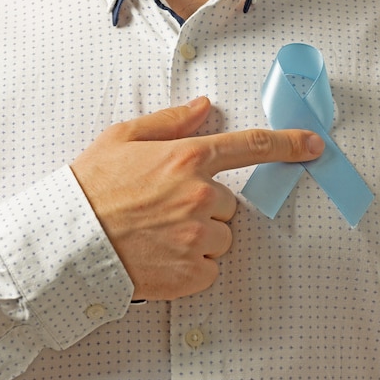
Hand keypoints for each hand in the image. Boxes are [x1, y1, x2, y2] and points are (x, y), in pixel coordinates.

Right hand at [70, 97, 323, 300]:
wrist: (67, 240)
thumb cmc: (91, 186)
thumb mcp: (124, 137)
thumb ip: (171, 122)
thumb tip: (205, 107)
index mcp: (187, 158)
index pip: (250, 147)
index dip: (287, 144)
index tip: (313, 145)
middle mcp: (199, 196)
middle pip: (230, 204)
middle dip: (206, 207)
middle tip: (165, 210)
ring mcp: (197, 236)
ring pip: (222, 237)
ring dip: (200, 236)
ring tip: (160, 235)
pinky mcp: (191, 272)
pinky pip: (210, 266)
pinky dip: (193, 264)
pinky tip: (162, 256)